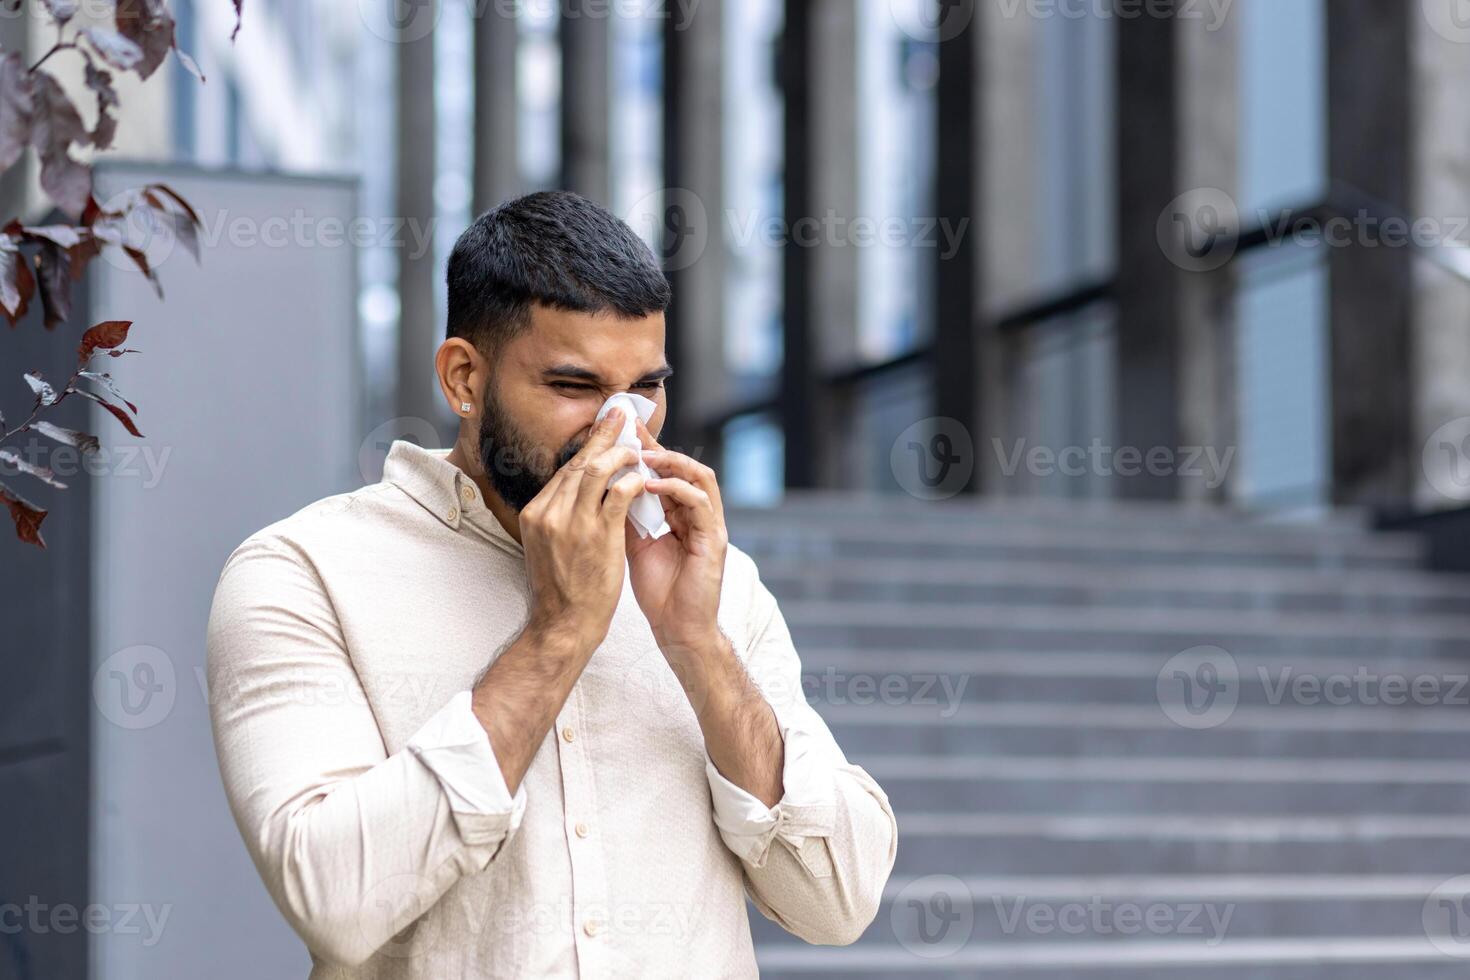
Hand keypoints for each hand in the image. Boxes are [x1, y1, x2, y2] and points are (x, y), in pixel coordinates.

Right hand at [519, 408, 645, 650]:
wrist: (563, 625)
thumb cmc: (562, 589)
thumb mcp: (549, 545)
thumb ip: (560, 516)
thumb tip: (579, 491)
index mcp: (535, 513)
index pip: (565, 470)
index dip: (588, 447)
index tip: (602, 429)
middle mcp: (549, 512)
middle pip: (580, 462)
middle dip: (604, 436)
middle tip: (622, 416)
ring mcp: (572, 522)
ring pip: (598, 470)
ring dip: (622, 455)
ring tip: (638, 451)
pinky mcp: (597, 535)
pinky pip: (618, 494)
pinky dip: (632, 481)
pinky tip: (643, 479)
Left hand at [626, 416, 728, 652]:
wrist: (678, 630)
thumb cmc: (659, 591)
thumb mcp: (634, 545)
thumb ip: (626, 517)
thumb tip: (603, 489)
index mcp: (682, 515)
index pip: (667, 473)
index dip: (647, 451)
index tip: (622, 432)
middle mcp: (699, 515)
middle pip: (685, 467)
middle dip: (658, 447)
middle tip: (632, 430)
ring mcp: (710, 526)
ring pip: (699, 477)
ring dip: (670, 462)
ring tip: (642, 455)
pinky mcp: (714, 540)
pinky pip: (700, 503)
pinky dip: (675, 489)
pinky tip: (648, 485)